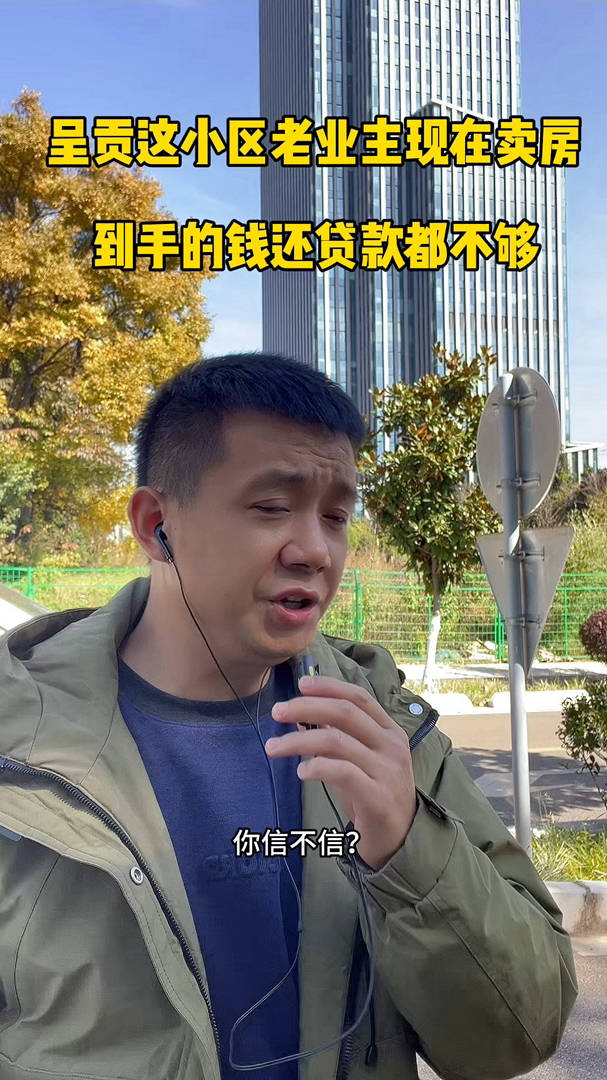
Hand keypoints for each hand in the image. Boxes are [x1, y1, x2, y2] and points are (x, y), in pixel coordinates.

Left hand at [265, 675, 416, 870]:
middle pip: (345, 713)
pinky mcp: (378, 796)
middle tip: (277, 712)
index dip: (329, 686)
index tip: (301, 684)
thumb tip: (300, 717)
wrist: (401, 838)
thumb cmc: (374, 794)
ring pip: (337, 740)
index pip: (359, 697)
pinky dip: (317, 767)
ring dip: (298, 740)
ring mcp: (387, 770)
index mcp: (389, 731)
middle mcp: (391, 745)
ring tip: (273, 747)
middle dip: (306, 707)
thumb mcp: (359, 761)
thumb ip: (338, 737)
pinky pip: (343, 772)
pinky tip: (301, 771)